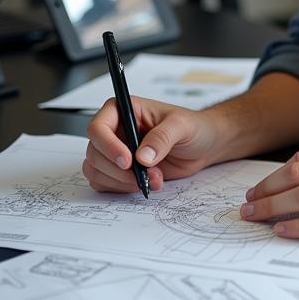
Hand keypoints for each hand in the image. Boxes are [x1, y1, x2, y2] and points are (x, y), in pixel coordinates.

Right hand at [83, 96, 223, 193]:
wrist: (203, 146)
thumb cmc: (193, 127)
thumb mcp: (182, 126)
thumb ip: (162, 137)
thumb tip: (142, 156)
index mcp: (124, 110)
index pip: (98, 127)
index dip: (108, 146)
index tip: (127, 160)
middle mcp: (115, 130)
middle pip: (95, 153)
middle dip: (118, 170)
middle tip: (143, 175)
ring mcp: (115, 151)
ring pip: (96, 170)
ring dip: (122, 182)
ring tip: (152, 178)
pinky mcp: (120, 170)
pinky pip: (105, 183)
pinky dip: (123, 188)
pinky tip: (147, 183)